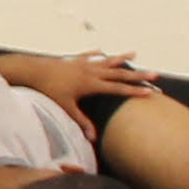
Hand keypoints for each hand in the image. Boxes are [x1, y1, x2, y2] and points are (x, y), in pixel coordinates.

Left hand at [42, 52, 163, 122]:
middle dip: (137, 75)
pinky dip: (97, 54)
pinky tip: (101, 51)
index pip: (118, 89)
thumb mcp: (66, 108)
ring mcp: (83, 63)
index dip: (135, 91)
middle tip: (155, 74)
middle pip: (119, 73)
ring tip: (134, 53)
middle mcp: (91, 71)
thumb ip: (81, 122)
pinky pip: (89, 56)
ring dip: (121, 58)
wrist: (33, 70)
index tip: (151, 92)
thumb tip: (93, 138)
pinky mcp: (73, 60)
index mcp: (92, 84)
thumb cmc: (48, 90)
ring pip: (106, 61)